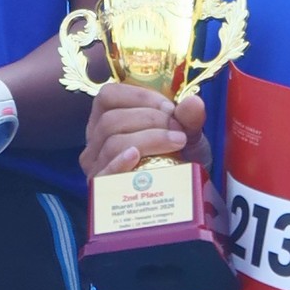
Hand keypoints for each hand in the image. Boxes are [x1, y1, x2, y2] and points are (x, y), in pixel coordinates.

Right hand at [80, 78, 201, 183]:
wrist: (183, 193)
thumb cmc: (177, 158)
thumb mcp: (186, 133)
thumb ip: (189, 117)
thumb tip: (193, 102)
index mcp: (107, 118)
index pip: (108, 96)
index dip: (139, 96)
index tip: (170, 108)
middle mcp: (96, 141)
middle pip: (111, 121)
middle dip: (149, 119)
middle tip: (178, 129)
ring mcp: (96, 166)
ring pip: (112, 144)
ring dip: (147, 139)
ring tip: (176, 143)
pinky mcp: (101, 191)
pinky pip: (105, 173)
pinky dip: (119, 162)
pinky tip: (136, 156)